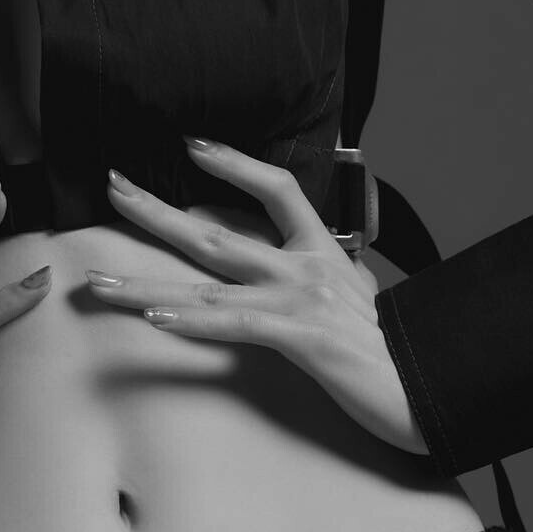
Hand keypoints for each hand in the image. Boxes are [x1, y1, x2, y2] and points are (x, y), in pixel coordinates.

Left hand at [88, 139, 428, 456]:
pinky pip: (234, 324)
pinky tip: (155, 316)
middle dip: (156, 211)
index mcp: (322, 253)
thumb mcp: (364, 298)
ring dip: (144, 284)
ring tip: (98, 280)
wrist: (435, 386)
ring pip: (206, 284)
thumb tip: (336, 269)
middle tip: (111, 186)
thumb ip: (340, 278)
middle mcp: (305, 268)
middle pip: (215, 234)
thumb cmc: (399, 350)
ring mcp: (300, 301)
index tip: (191, 145)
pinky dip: (192, 320)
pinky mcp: (301, 339)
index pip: (277, 189)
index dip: (234, 163)